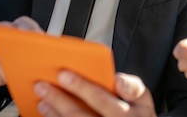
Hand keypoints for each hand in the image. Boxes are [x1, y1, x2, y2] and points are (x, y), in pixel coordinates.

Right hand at [0, 16, 43, 85]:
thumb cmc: (12, 55)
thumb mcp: (27, 50)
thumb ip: (40, 50)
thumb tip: (54, 59)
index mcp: (19, 25)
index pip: (26, 25)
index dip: (34, 38)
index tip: (41, 51)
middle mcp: (1, 30)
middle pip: (10, 41)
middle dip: (20, 58)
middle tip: (28, 71)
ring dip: (6, 72)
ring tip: (12, 79)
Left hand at [35, 71, 156, 116]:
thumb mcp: (145, 101)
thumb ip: (133, 87)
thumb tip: (117, 79)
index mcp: (126, 115)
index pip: (101, 99)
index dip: (81, 86)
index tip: (63, 74)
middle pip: (79, 115)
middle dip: (58, 99)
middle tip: (41, 85)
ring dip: (53, 113)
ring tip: (42, 100)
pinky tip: (50, 114)